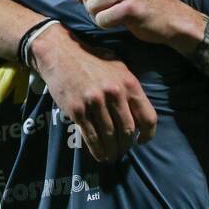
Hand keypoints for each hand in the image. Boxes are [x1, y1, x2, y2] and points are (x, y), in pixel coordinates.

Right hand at [28, 23, 156, 161]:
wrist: (60, 53)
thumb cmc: (91, 59)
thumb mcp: (118, 67)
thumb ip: (130, 88)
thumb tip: (139, 112)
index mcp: (129, 83)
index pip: (148, 117)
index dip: (148, 135)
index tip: (142, 141)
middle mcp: (114, 94)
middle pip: (128, 130)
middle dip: (126, 145)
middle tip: (123, 150)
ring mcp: (95, 103)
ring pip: (110, 136)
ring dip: (112, 150)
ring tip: (112, 155)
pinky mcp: (77, 110)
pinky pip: (91, 137)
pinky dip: (97, 150)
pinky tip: (101, 155)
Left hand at [56, 0, 201, 48]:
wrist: (170, 18)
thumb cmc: (138, 2)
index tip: (94, 0)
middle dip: (90, 7)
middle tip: (108, 10)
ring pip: (91, 7)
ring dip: (99, 17)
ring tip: (115, 14)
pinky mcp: (133, 7)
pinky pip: (102, 19)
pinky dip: (106, 25)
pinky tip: (122, 21)